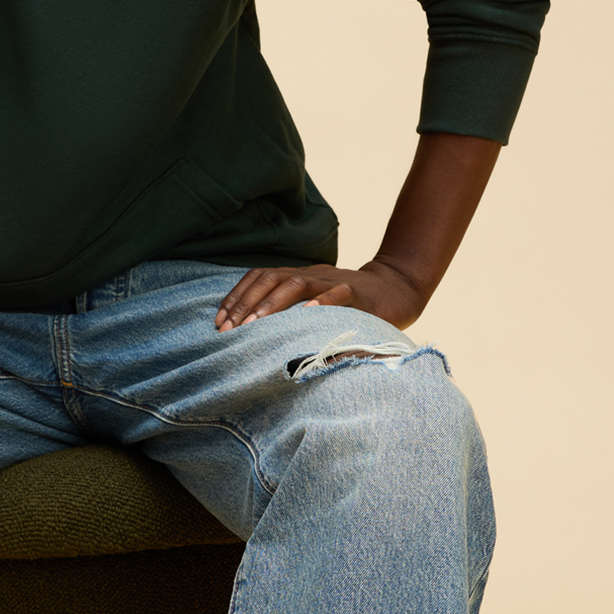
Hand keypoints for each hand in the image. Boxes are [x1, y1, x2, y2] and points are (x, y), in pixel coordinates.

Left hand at [215, 259, 425, 331]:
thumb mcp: (314, 304)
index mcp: (296, 277)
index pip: (258, 278)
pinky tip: (306, 315)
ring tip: (254, 325)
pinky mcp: (356, 292)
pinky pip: (337, 294)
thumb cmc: (349, 304)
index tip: (218, 322)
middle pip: (270, 279)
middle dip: (245, 304)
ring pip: (296, 284)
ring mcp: (332, 282)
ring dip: (271, 304)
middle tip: (229, 330)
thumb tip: (254, 338)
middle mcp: (310, 275)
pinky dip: (321, 303)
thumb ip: (290, 314)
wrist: (395, 288)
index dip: (235, 297)